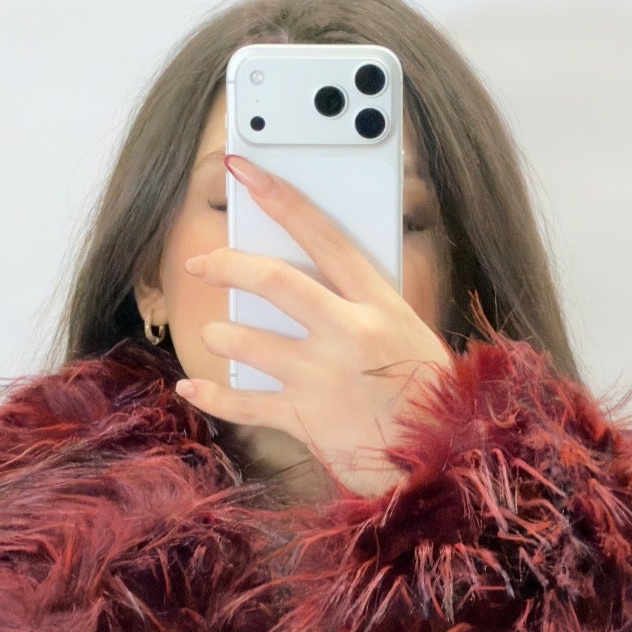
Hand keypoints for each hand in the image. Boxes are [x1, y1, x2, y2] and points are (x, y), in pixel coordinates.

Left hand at [174, 151, 455, 499]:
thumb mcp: (408, 335)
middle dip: (228, 264)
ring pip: (249, 341)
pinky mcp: (306, 421)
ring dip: (221, 335)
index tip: (243, 169)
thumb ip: (363, 307)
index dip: (278, 197)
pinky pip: (244, 404)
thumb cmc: (427, 396)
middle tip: (201, 261)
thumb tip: (306, 283)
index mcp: (379, 303)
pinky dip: (211, 396)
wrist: (441, 462)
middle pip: (274, 280)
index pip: (322, 234)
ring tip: (214, 335)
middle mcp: (349, 333)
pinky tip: (190, 388)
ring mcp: (324, 377)